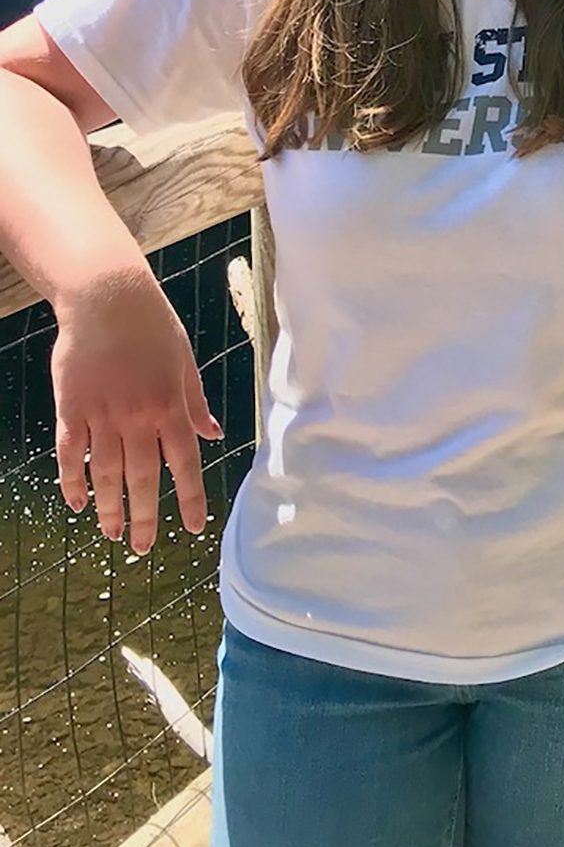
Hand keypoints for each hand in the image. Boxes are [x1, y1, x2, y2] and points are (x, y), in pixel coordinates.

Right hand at [48, 267, 220, 553]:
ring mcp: (102, 414)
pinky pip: (69, 452)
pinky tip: (75, 502)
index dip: (188, 498)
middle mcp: (138, 417)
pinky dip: (70, 479)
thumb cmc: (152, 329)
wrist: (107, 299)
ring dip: (108, 507)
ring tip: (112, 534)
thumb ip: (195, 403)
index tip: (193, 527)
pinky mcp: (70, 407)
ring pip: (104, 472)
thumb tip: (211, 434)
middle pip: (142, 477)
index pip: (184, 463)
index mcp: (172, 408)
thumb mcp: (186, 364)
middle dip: (146, 516)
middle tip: (145, 547)